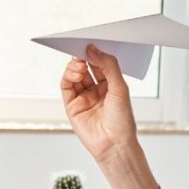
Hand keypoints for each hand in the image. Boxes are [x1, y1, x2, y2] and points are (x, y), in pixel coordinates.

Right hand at [60, 45, 138, 164]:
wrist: (115, 145)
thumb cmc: (122, 121)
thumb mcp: (120, 88)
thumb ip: (108, 66)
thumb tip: (92, 49)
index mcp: (110, 85)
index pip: (100, 64)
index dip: (95, 53)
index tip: (91, 43)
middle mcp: (96, 90)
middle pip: (85, 67)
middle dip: (83, 57)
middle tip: (82, 49)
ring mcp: (83, 98)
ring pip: (74, 75)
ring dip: (75, 66)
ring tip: (80, 63)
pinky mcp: (72, 106)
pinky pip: (66, 86)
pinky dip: (68, 76)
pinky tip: (76, 71)